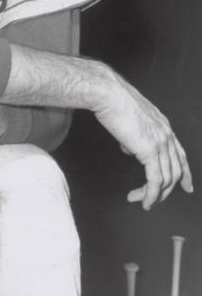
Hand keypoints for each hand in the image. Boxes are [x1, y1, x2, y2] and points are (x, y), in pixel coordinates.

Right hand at [93, 68, 192, 209]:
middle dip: (165, 190)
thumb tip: (131, 148)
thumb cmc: (113, 101)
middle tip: (152, 200)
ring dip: (154, 195)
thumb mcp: (130, 120)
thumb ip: (134, 135)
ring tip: (141, 201)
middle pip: (175, 171)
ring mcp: (160, 143)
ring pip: (166, 179)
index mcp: (163, 126)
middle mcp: (166, 134)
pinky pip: (155, 181)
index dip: (185, 173)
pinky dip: (151, 195)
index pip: (180, 154)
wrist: (108, 94)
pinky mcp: (149, 151)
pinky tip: (145, 202)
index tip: (187, 186)